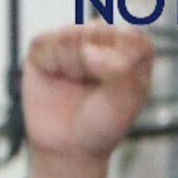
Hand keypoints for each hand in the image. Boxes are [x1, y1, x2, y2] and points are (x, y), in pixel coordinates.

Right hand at [19, 26, 152, 177]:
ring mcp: (73, 38)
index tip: (117, 87)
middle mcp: (103, 37)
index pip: (131, 37)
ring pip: (70, 37)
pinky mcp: (44, 45)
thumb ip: (119, 71)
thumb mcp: (124, 102)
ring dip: (72, 66)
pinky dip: (50, 64)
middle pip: (97, 32)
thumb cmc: (104, 122)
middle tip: (94, 89)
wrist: (69, 145)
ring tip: (75, 83)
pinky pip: (44, 43)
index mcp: (132, 47)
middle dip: (95, 66)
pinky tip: (56, 77)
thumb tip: (88, 49)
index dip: (120, 63)